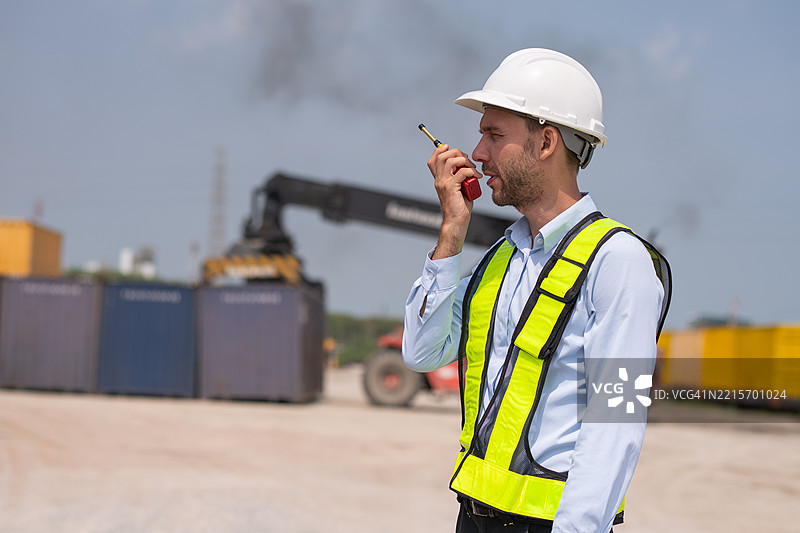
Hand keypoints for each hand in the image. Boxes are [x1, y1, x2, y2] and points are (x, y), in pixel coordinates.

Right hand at [426, 144, 481, 258]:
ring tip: (472, 169)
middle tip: (467, 161)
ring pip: (451, 161)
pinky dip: (472, 172)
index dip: (441, 150)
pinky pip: (462, 172)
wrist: (456, 222)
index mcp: (439, 179)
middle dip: (457, 153)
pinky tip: (477, 177)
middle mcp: (439, 180)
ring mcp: (444, 183)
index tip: (451, 149)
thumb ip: (460, 177)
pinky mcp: (451, 188)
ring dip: (465, 161)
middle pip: (442, 156)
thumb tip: (468, 166)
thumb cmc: (459, 207)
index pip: (434, 159)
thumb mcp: (459, 189)